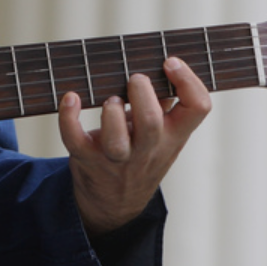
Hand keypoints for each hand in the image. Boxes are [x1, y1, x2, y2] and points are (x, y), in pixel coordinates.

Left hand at [58, 56, 211, 237]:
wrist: (115, 203)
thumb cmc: (140, 154)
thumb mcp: (163, 135)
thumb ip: (167, 103)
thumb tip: (166, 62)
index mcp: (173, 135)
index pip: (197, 109)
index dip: (188, 82)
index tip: (170, 62)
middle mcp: (148, 149)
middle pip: (151, 124)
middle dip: (141, 95)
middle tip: (135, 80)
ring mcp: (117, 159)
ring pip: (117, 142)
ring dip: (111, 114)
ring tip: (110, 100)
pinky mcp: (88, 160)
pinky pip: (74, 140)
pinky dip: (68, 117)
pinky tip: (70, 98)